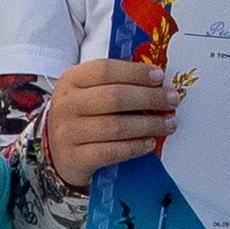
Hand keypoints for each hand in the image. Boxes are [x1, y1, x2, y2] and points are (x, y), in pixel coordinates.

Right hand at [44, 57, 179, 188]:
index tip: (160, 77)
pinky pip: (111, 152)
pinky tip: (150, 143)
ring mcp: (67, 133)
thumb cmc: (83, 117)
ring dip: (148, 124)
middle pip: (113, 97)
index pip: (105, 70)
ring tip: (169, 124)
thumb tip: (157, 79)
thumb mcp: (89, 93)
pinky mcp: (74, 158)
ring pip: (115, 126)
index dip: (135, 72)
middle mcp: (66, 105)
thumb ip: (116, 83)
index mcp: (71, 80)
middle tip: (172, 100)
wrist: (58, 153)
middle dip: (148, 98)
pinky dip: (134, 147)